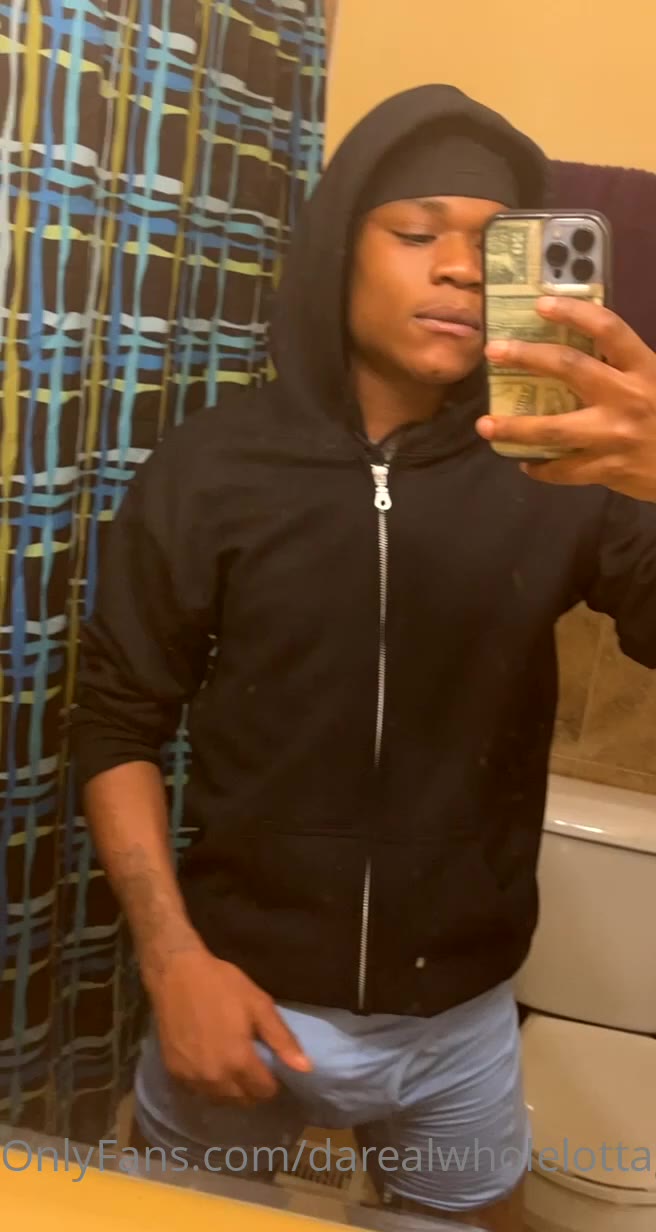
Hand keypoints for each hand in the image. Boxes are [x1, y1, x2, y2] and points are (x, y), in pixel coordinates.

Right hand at [150, 946, 312, 1104]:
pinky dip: (209, 1085)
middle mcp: (214, 1077)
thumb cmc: (221, 985)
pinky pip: (198, 1092)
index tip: (272, 1067)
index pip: (264, 1092)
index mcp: (238, 1061)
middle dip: (253, 1088)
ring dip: (231, 1090)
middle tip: (254, 1066)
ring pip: (220, 1099)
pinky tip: (211, 1065)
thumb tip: (305, 1068)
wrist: (176, 974)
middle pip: (242, 1100)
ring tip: (234, 1067)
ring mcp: (191, 1078)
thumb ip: (282, 1039)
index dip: (273, 1082)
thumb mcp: (259, 1004)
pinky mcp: (173, 1073)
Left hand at [475, 297, 655, 502]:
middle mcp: (627, 397)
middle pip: (569, 368)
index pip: (608, 329)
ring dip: (515, 427)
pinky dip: (541, 468)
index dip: (573, 312)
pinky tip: (525, 462)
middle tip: (493, 351)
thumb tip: (579, 345)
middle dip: (527, 357)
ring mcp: (615, 436)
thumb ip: (623, 367)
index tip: (540, 303)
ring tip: (486, 425)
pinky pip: (565, 469)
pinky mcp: (608, 468)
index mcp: (643, 369)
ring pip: (554, 429)